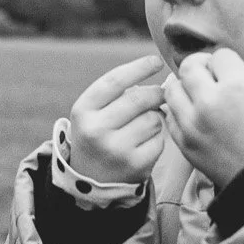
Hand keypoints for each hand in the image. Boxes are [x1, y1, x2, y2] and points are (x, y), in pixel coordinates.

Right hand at [68, 53, 166, 183]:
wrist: (91, 182)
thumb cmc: (98, 135)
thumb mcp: (93, 112)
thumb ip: (117, 92)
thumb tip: (158, 72)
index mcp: (83, 110)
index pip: (115, 81)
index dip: (139, 68)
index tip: (156, 61)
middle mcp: (96, 129)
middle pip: (140, 98)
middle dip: (156, 93)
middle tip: (160, 94)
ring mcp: (116, 149)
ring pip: (153, 119)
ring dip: (155, 119)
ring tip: (142, 127)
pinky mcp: (135, 165)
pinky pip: (159, 140)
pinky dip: (157, 139)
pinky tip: (144, 145)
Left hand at [162, 48, 243, 186]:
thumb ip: (236, 79)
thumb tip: (213, 67)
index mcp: (236, 88)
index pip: (219, 56)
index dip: (226, 63)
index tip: (229, 72)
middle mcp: (210, 103)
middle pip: (190, 67)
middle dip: (200, 68)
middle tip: (208, 77)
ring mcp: (193, 125)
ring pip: (172, 89)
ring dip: (184, 88)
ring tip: (197, 96)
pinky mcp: (184, 144)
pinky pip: (170, 116)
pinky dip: (179, 112)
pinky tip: (192, 116)